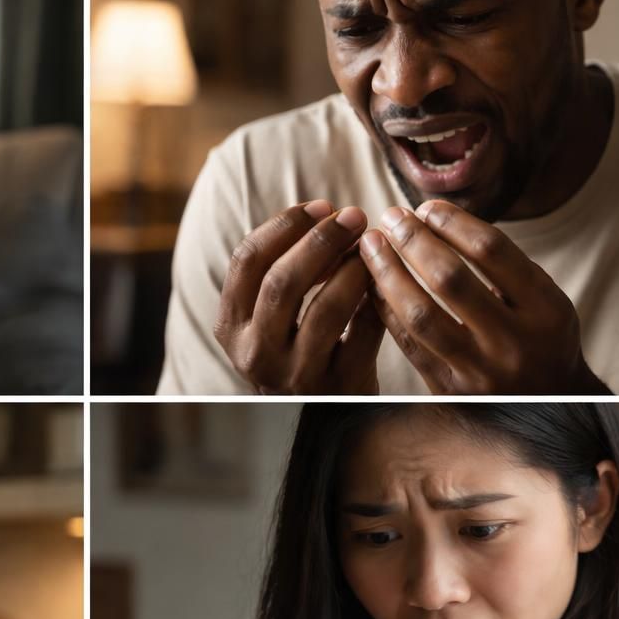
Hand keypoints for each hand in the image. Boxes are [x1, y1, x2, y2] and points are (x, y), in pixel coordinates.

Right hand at [213, 201, 386, 393]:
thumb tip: (326, 215)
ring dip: (354, 267)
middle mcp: (256, 353)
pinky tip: (386, 278)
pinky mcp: (340, 385)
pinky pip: (364, 330)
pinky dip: (377, 297)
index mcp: (232, 327)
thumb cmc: (298, 349)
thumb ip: (280, 272)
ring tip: (372, 245)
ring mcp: (298, 374)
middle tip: (353, 215)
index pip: (247, 261)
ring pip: (326, 307)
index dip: (285, 225)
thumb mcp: (268, 318)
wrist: (324, 412)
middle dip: (321, 239)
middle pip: (282, 282)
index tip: (319, 206)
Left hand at [358, 201, 608, 393]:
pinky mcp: (449, 390)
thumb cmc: (540, 338)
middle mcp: (514, 342)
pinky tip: (372, 284)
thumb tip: (433, 217)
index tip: (426, 208)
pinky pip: (408, 343)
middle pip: (450, 279)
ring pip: (420, 314)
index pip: (491, 250)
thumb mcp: (543, 299)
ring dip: (388, 273)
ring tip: (372, 246)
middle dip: (413, 241)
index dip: (452, 222)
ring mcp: (479, 371)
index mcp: (545, 308)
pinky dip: (386, 309)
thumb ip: (503, 264)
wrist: (548, 405)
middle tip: (391, 217)